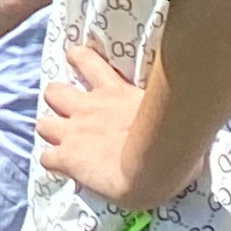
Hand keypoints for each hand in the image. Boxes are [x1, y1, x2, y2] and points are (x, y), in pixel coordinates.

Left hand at [37, 41, 185, 211]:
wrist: (155, 162)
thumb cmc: (174, 136)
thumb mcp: (169, 108)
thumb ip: (164, 104)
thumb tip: (187, 104)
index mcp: (115, 91)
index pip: (87, 61)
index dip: (79, 62)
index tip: (79, 62)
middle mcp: (89, 107)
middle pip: (54, 91)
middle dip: (57, 101)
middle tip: (69, 111)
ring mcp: (74, 133)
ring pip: (43, 124)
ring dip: (50, 130)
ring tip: (58, 139)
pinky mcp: (68, 158)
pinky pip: (46, 159)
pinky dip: (52, 163)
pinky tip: (62, 169)